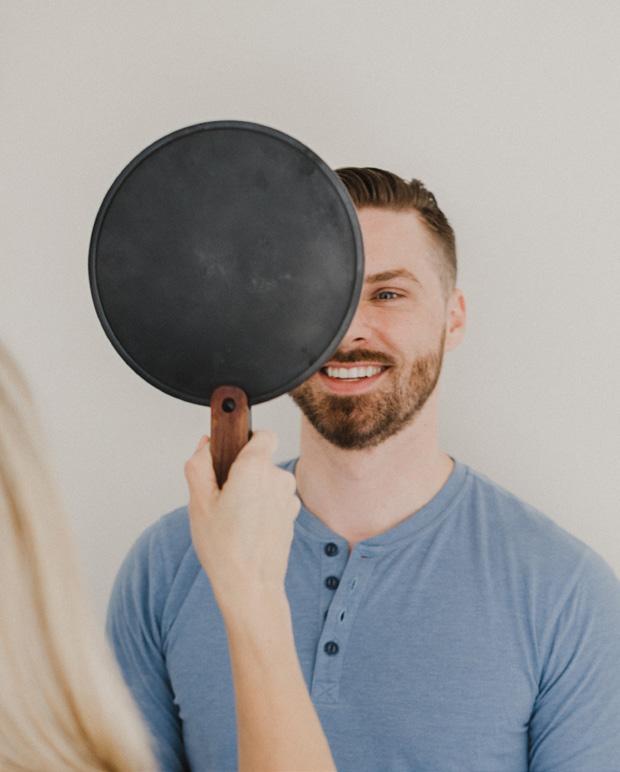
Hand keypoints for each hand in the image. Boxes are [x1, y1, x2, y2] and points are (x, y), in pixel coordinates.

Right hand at [183, 430, 300, 616]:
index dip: (247, 439)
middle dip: (242, 471)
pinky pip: (274, 499)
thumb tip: (206, 444)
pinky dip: (263, 506)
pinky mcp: (292, 514)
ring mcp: (288, 497)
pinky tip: (247, 528)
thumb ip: (199, 464)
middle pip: (261, 460)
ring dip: (253, 490)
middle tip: (222, 497)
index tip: (231, 454)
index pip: (263, 434)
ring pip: (267, 480)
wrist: (250, 586)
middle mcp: (278, 478)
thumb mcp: (198, 502)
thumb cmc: (224, 548)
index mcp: (255, 468)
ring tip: (233, 517)